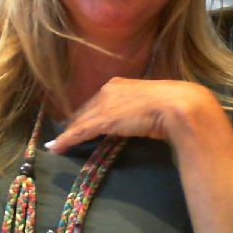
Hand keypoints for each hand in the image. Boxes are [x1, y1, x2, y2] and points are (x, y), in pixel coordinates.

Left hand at [45, 77, 217, 152]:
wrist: (177, 105)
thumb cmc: (171, 104)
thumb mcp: (150, 103)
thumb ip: (138, 108)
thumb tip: (136, 118)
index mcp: (118, 84)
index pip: (96, 101)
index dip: (86, 113)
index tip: (78, 122)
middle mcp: (107, 90)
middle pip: (84, 110)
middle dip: (73, 123)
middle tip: (63, 135)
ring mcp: (104, 105)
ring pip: (79, 122)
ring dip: (66, 134)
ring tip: (55, 145)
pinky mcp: (103, 120)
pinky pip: (79, 132)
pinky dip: (66, 140)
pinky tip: (55, 148)